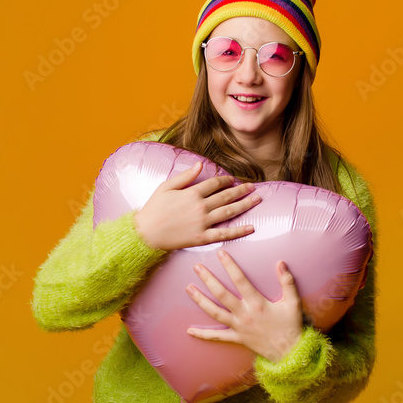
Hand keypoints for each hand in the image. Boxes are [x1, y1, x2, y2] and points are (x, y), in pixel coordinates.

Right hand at [133, 161, 261, 250]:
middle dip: (242, 190)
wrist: (145, 233)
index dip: (227, 180)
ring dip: (245, 205)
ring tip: (257, 200)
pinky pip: (224, 234)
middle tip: (253, 187)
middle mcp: (200, 206)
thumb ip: (185, 176)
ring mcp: (202, 223)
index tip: (234, 180)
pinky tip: (251, 227)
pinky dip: (239, 231)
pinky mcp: (202, 237)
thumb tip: (200, 164)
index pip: (216, 183)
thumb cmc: (153, 209)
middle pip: (227, 196)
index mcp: (192, 193)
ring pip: (229, 212)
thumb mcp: (166, 187)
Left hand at [185, 250, 303, 363]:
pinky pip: (217, 336)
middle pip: (221, 294)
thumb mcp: (293, 302)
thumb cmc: (291, 325)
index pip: (240, 280)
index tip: (220, 253)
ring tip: (189, 288)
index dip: (230, 266)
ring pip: (215, 312)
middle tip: (197, 267)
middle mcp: (244, 314)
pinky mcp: (237, 338)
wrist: (290, 352)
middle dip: (208, 279)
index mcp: (257, 303)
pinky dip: (203, 334)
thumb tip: (281, 263)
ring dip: (200, 300)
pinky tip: (190, 331)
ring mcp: (238, 327)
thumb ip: (287, 282)